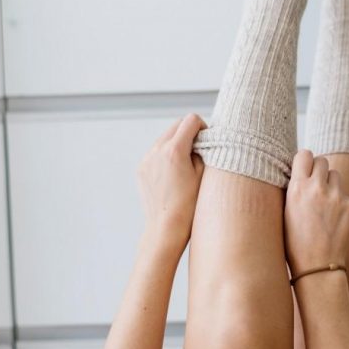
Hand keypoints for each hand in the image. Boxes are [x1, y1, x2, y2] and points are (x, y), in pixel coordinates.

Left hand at [137, 114, 205, 250]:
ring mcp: (146, 159)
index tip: (207, 141)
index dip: (203, 127)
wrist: (165, 228)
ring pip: (165, 138)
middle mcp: (157, 151)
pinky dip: (167, 155)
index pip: (190, 120)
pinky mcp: (141, 169)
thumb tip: (201, 140)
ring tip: (186, 164)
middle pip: (176, 125)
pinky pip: (156, 152)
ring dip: (177, 143)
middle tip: (200, 151)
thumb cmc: (189, 206)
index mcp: (174, 150)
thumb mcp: (204, 175)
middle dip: (190, 133)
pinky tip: (174, 174)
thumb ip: (203, 151)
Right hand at [284, 150, 348, 272]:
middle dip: (318, 170)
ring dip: (330, 184)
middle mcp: (318, 188)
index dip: (304, 161)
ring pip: (335, 175)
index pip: (304, 154)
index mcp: (297, 188)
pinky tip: (333, 219)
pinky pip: (345, 194)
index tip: (303, 169)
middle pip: (322, 161)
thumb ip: (293, 189)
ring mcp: (337, 196)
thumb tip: (297, 171)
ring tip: (323, 204)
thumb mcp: (284, 212)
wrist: (317, 266)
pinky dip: (340, 202)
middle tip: (314, 185)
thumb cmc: (294, 243)